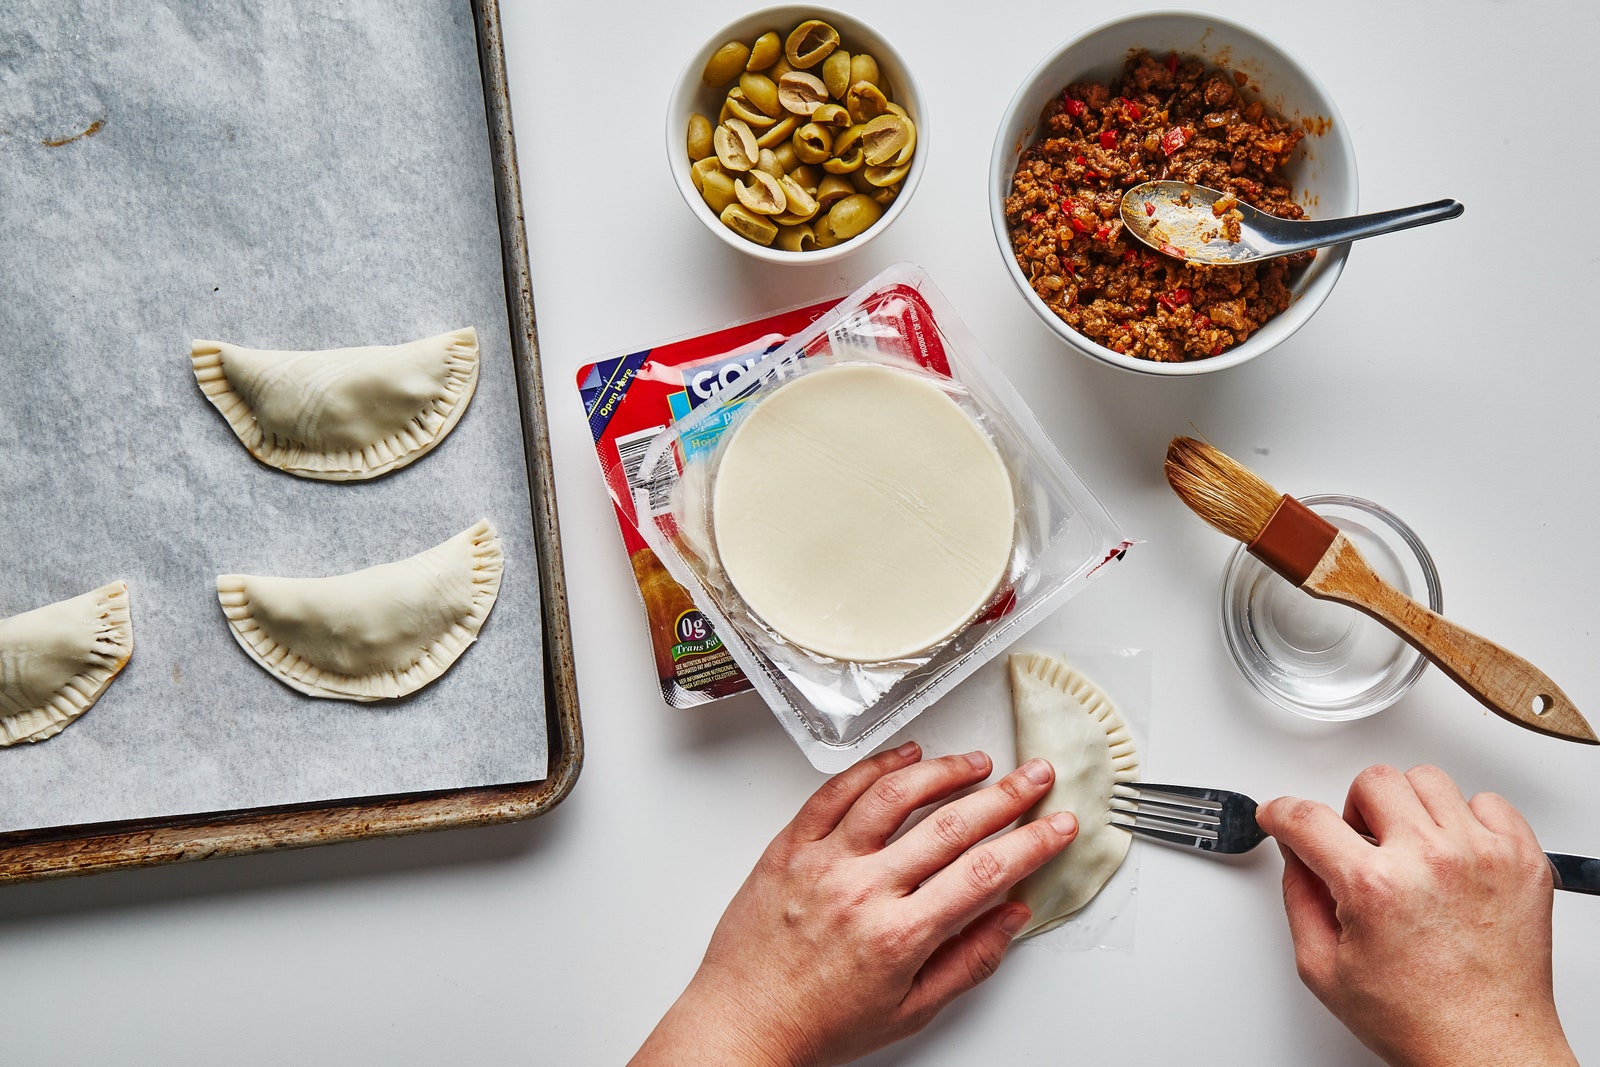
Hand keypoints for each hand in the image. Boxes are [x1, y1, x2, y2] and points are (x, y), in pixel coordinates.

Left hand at [630, 742, 1077, 1066]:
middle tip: (1035, 776)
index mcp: (899, 936)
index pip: (983, 874)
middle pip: (949, 826)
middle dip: (1004, 795)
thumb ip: (969, 960)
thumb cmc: (822, 1023)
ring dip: (943, 771)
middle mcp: (862, 891)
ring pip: (892, 795)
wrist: (743, 1022)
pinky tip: (905, 756)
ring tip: (977, 762)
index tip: (1057, 824)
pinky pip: (834, 792)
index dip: (1030, 843)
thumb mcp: (911, 1011)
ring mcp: (823, 862)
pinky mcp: (789, 846)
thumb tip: (1013, 914)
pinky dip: (874, 766)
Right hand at [1257, 764, 1574, 1066]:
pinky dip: (1466, 818)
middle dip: (1352, 810)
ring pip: (1428, 781)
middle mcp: (1430, 860)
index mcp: (1374, 886)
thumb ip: (1299, 898)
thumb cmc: (1418, 1019)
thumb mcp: (1324, 968)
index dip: (1281, 812)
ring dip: (1409, 808)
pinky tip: (1454, 853)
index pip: (1307, 818)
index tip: (1280, 815)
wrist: (1488, 1050)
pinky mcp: (1522, 860)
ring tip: (1410, 848)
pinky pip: (1488, 802)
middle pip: (1373, 781)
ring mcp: (1482, 855)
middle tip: (1359, 844)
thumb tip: (1296, 853)